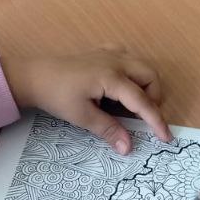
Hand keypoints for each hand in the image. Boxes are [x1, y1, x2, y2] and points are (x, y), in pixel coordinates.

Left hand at [1, 46, 171, 153]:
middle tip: (141, 119)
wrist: (34, 75)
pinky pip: (129, 59)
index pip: (143, 101)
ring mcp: (110, 53)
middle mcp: (117, 61)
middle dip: (153, 99)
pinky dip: (132, 74)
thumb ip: (108, 130)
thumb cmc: (56, 95)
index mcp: (112, 77)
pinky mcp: (103, 52)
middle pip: (150, 77)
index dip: (156, 121)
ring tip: (129, 106)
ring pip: (142, 67)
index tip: (166, 137)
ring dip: (144, 86)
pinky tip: (119, 87)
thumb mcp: (82, 117)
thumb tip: (128, 148)